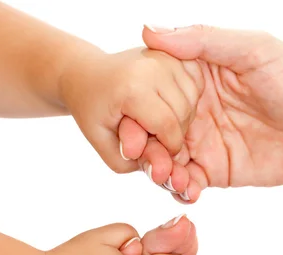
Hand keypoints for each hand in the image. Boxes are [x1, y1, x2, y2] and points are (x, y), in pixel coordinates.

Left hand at [59, 47, 202, 179]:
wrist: (87, 74)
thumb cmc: (94, 112)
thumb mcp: (104, 145)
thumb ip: (133, 163)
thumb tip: (163, 173)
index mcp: (132, 87)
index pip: (168, 126)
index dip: (167, 147)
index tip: (154, 150)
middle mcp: (152, 65)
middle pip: (184, 113)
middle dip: (173, 133)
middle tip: (151, 134)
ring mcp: (165, 56)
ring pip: (193, 100)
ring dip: (181, 117)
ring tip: (156, 118)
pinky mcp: (174, 52)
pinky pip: (196, 84)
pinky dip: (187, 99)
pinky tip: (167, 103)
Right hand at [122, 25, 282, 202]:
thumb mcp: (253, 48)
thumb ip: (202, 40)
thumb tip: (148, 30)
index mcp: (199, 74)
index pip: (153, 86)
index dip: (137, 102)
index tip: (125, 116)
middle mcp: (196, 107)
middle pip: (153, 125)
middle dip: (141, 141)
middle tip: (139, 152)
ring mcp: (204, 140)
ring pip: (164, 156)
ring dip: (157, 167)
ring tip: (164, 174)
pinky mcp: (216, 170)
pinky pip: (188, 180)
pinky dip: (180, 186)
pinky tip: (186, 187)